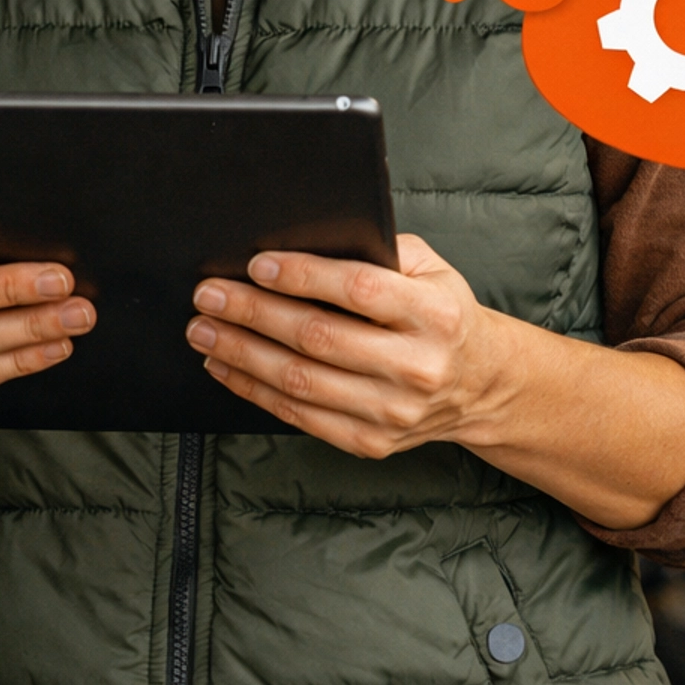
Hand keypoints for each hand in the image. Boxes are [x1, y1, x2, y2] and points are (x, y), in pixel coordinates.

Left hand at [185, 234, 508, 459]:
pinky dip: (254, 390)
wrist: (480, 385)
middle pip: (318, 337)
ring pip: (301, 381)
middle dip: (253, 313)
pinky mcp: (371, 442)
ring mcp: (393, 411)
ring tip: (203, 330)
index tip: (256, 264)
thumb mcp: (430, 269)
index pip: (358, 290)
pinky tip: (226, 366)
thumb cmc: (440, 314)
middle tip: (208, 294)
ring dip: (241, 353)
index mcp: (434, 313)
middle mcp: (416, 365)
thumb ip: (377, 250)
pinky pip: (300, 417)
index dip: (303, 276)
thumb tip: (301, 242)